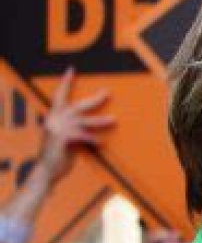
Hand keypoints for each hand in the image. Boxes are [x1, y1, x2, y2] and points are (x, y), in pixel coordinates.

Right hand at [38, 67, 114, 182]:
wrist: (45, 172)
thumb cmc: (57, 156)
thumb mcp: (65, 139)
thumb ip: (74, 129)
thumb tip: (91, 125)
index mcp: (53, 117)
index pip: (59, 96)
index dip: (65, 83)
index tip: (71, 70)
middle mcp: (54, 120)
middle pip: (77, 105)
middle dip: (94, 99)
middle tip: (107, 93)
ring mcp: (57, 129)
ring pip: (84, 121)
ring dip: (100, 121)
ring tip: (114, 120)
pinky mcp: (62, 139)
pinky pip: (83, 136)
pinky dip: (94, 140)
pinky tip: (102, 143)